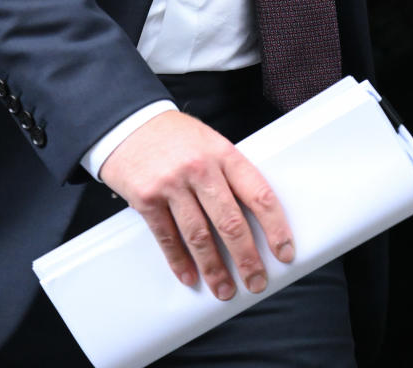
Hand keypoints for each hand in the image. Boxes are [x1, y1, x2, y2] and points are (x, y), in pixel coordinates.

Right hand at [99, 110, 293, 299]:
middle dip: (247, 259)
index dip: (275, 227)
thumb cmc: (175, 136)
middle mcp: (200, 169)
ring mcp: (172, 184)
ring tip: (225, 289)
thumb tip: (253, 217)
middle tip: (256, 282)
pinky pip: (167, 237)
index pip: (258, 193)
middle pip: (230, 222)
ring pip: (199, 236)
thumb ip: (229, 174)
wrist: (129, 123)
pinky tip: (190, 276)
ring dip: (215, 268)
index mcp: (223, 153)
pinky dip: (180, 261)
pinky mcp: (146, 199)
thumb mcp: (209, 142)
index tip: (284, 251)